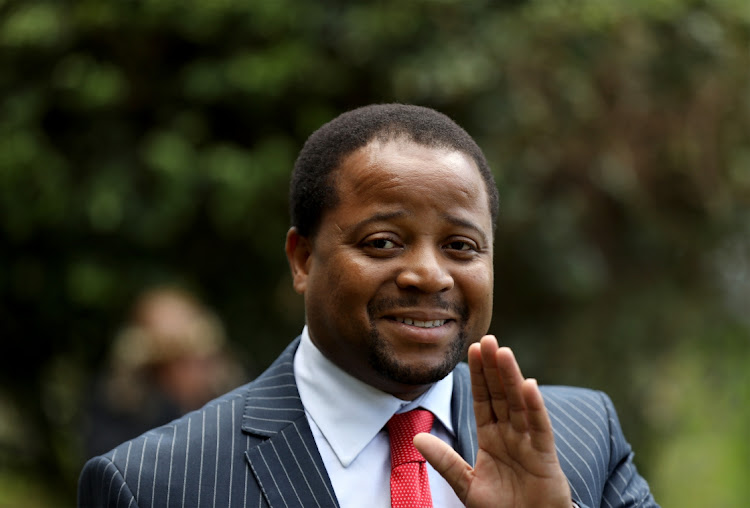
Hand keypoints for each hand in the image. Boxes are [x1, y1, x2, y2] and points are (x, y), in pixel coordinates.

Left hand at [414, 335, 571, 507]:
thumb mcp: (467, 484)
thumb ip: (445, 461)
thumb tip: (418, 438)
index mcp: (491, 436)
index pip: (483, 398)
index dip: (478, 374)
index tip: (473, 349)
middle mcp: (511, 433)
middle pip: (500, 394)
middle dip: (493, 367)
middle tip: (487, 338)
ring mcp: (528, 442)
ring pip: (519, 404)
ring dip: (511, 378)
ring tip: (503, 352)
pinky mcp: (544, 456)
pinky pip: (539, 427)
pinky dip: (534, 407)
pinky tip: (528, 386)